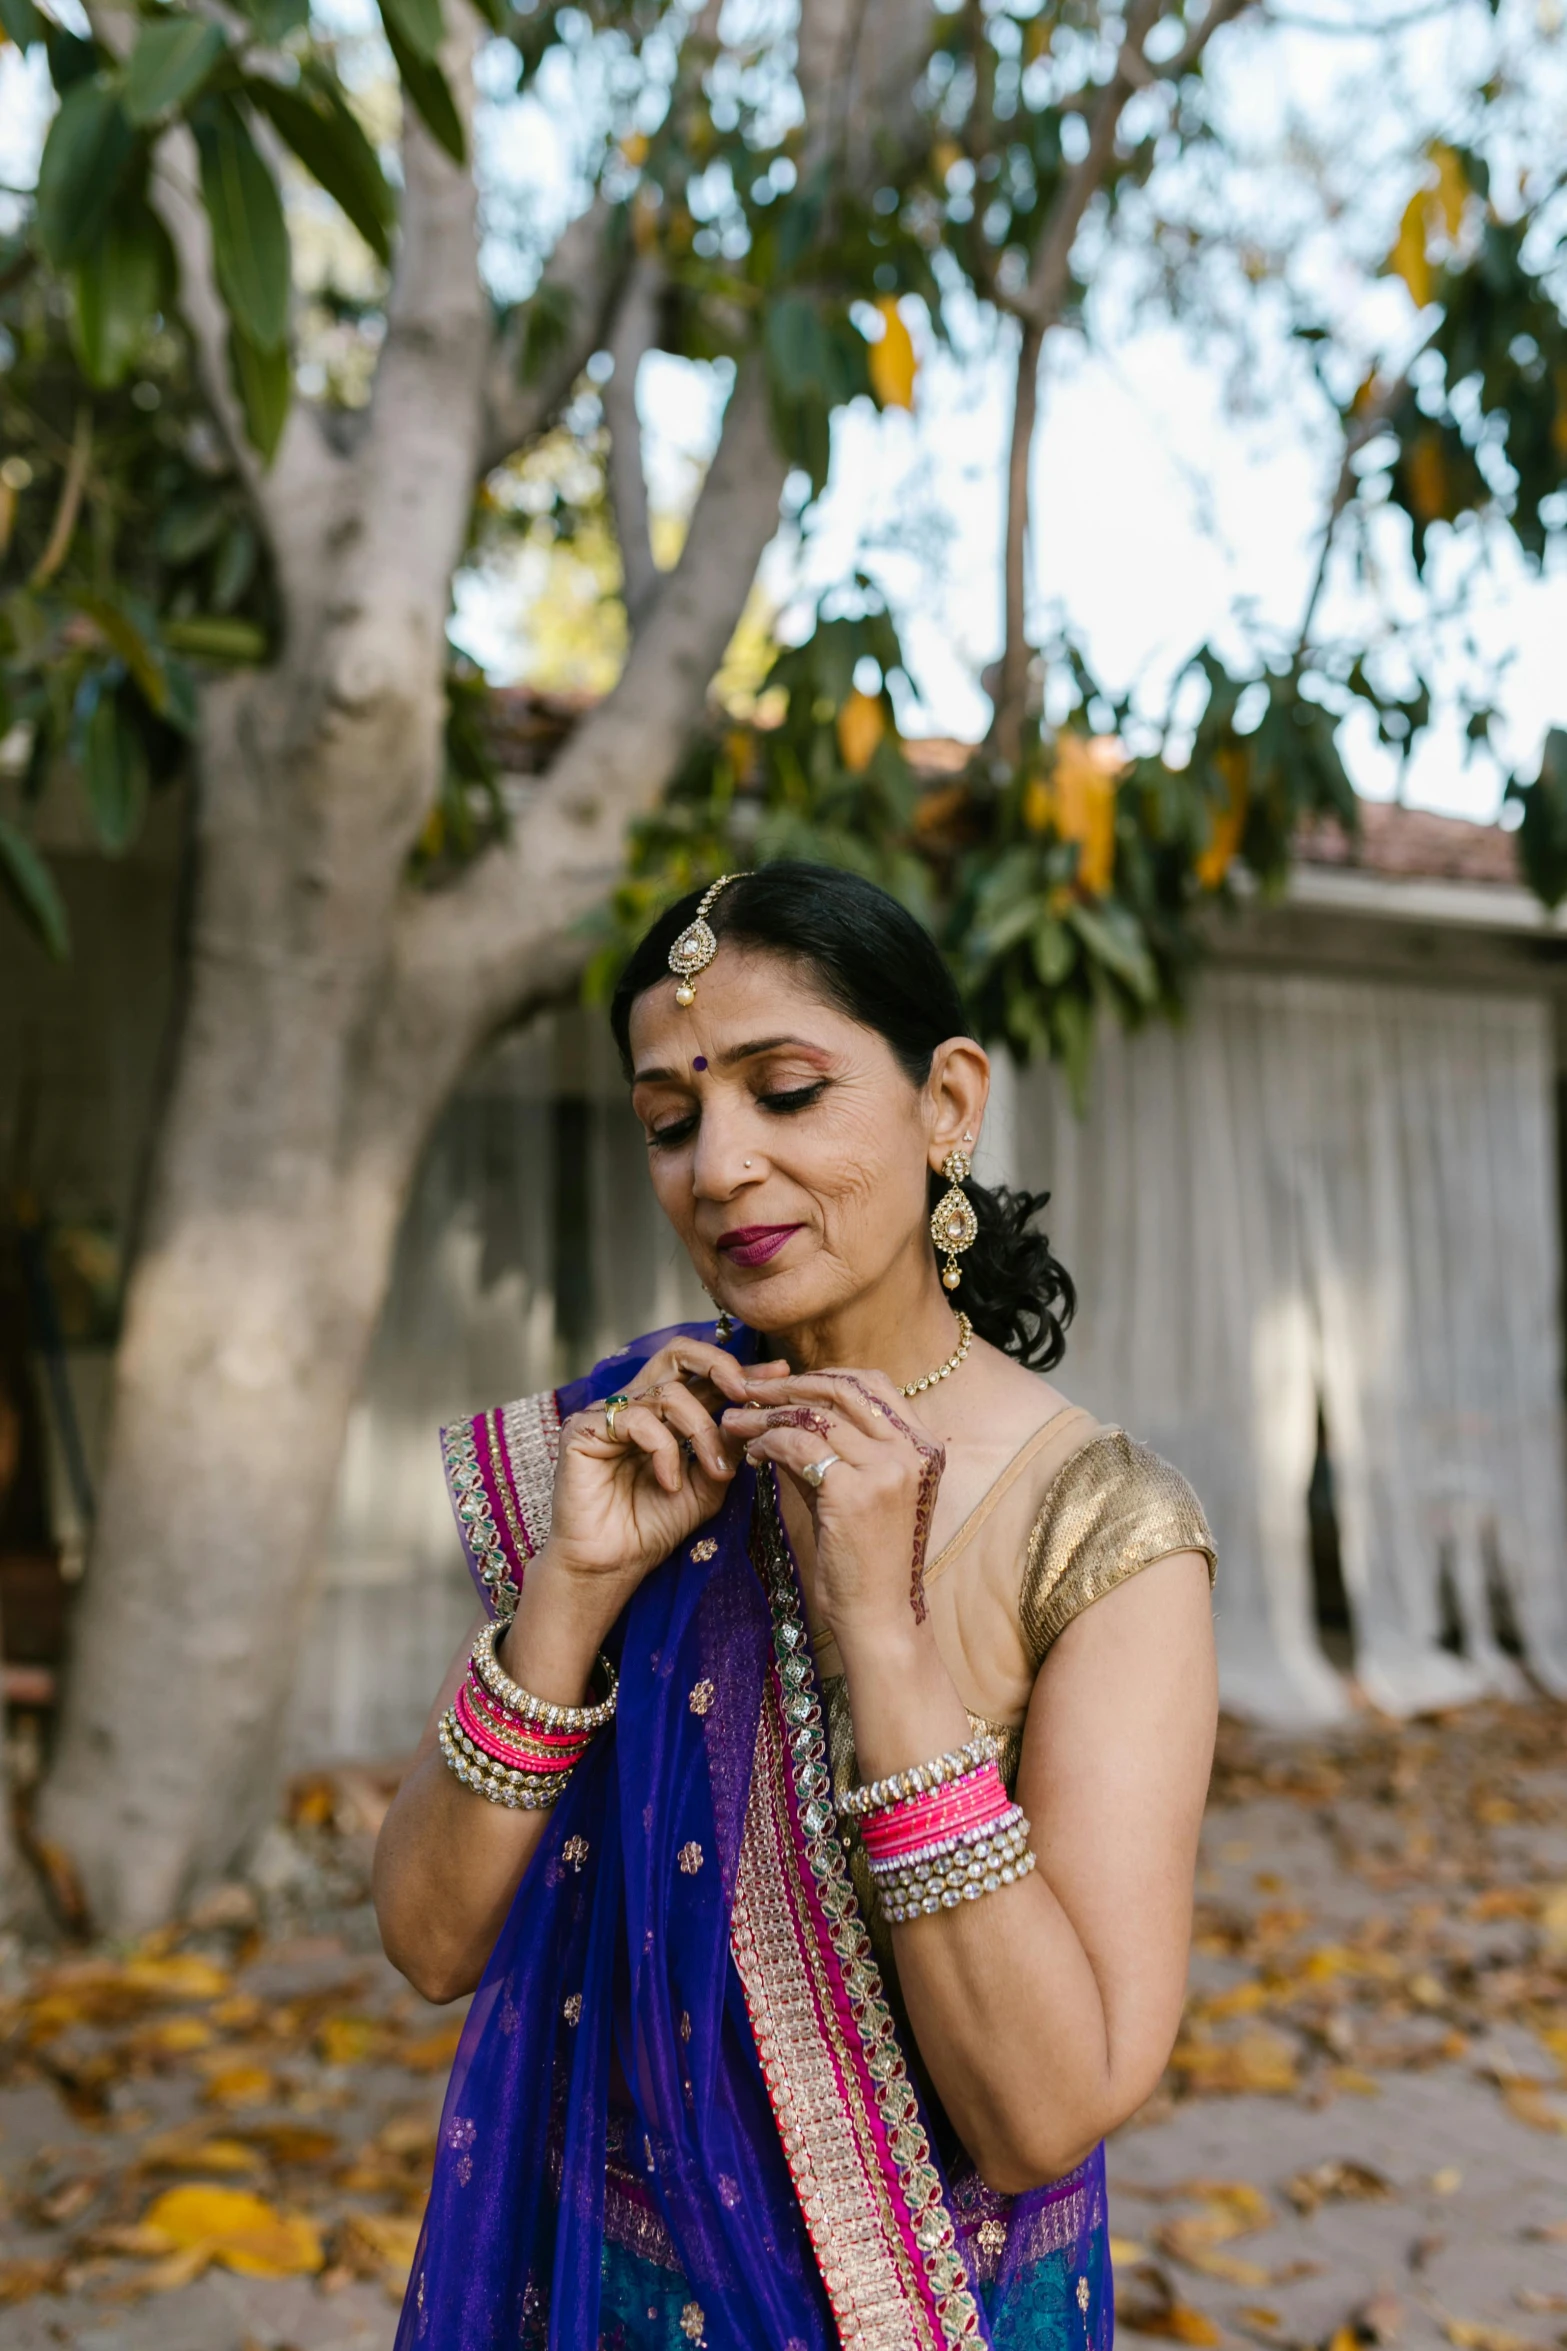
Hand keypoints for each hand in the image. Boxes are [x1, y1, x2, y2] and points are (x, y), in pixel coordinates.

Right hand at [539, 1339, 788, 1606]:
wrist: (611, 1566)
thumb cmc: (654, 1527)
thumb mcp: (708, 1486)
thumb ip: (727, 1448)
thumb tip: (755, 1413)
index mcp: (666, 1412)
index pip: (704, 1373)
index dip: (742, 1369)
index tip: (781, 1376)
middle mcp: (637, 1403)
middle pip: (678, 1351)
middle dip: (720, 1365)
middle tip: (745, 1392)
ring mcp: (608, 1413)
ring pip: (669, 1393)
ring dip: (702, 1431)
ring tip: (715, 1473)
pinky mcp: (582, 1428)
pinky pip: (637, 1419)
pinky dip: (664, 1449)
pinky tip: (670, 1483)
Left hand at [721, 1369, 945, 1638]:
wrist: (880, 1618)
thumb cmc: (868, 1562)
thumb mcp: (859, 1493)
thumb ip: (832, 1450)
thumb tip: (781, 1415)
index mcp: (924, 1446)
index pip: (871, 1385)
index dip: (822, 1378)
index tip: (783, 1386)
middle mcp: (913, 1450)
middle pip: (843, 1389)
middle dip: (789, 1385)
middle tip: (747, 1390)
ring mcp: (887, 1469)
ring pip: (815, 1415)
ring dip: (767, 1413)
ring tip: (736, 1421)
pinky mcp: (854, 1491)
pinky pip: (799, 1445)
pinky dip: (768, 1441)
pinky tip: (752, 1453)